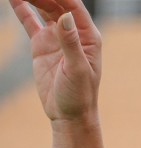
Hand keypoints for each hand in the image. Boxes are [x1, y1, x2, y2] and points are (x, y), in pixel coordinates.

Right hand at [9, 0, 101, 122]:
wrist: (68, 114)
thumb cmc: (80, 95)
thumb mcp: (77, 69)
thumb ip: (71, 43)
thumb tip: (64, 16)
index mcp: (88, 37)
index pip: (73, 7)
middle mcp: (73, 33)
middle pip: (57, 4)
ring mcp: (56, 37)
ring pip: (43, 8)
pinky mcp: (41, 44)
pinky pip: (30, 21)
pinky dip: (21, 8)